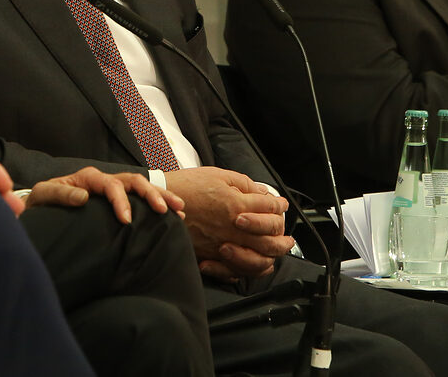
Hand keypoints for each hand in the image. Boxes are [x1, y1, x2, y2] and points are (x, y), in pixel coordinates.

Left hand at [25, 166, 184, 223]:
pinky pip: (140, 198)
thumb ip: (60, 194)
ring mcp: (112, 188)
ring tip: (179, 209)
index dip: (120, 201)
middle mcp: (103, 180)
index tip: (127, 221)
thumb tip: (84, 197)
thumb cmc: (42, 201)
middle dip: (150, 194)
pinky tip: (173, 214)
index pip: (111, 185)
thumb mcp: (44, 195)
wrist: (42, 205)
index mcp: (88, 177)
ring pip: (141, 186)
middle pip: (133, 181)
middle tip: (163, 211)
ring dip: (160, 196)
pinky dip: (157, 202)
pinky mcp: (117, 199)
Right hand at [164, 166, 292, 280]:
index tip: (281, 205)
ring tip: (276, 254)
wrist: (160, 203)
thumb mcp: (218, 175)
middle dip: (284, 238)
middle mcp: (233, 229)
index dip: (279, 206)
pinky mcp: (211, 256)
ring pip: (258, 260)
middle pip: (270, 239)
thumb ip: (244, 184)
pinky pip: (236, 272)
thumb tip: (263, 194)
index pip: (270, 210)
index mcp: (236, 205)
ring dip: (272, 257)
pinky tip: (253, 264)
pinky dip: (248, 270)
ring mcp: (222, 245)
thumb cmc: (187, 186)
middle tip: (288, 238)